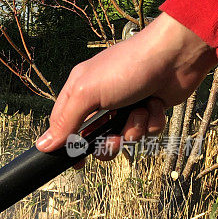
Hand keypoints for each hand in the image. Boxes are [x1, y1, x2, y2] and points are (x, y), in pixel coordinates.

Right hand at [36, 13, 217, 156]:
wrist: (174, 56)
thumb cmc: (127, 67)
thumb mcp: (88, 93)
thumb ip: (66, 122)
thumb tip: (43, 145)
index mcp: (80, 90)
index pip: (64, 124)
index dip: (68, 144)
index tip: (75, 162)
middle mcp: (101, 97)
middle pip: (95, 136)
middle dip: (107, 142)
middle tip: (115, 140)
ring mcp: (126, 104)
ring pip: (123, 136)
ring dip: (132, 129)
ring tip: (139, 112)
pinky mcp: (148, 108)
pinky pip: (146, 130)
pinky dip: (151, 121)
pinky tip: (155, 104)